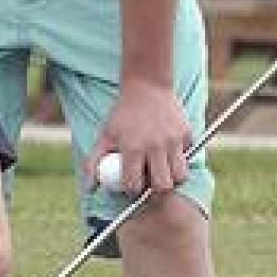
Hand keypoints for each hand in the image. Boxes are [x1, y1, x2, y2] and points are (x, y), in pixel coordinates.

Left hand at [88, 80, 190, 195]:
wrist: (146, 85)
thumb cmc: (123, 114)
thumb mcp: (105, 135)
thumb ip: (93, 163)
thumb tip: (89, 189)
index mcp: (133, 148)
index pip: (135, 185)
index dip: (131, 190)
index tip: (131, 186)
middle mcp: (155, 146)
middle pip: (163, 186)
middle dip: (156, 191)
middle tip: (150, 183)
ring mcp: (173, 140)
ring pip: (180, 176)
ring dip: (172, 178)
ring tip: (162, 170)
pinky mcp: (186, 133)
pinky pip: (188, 156)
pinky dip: (180, 158)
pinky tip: (170, 151)